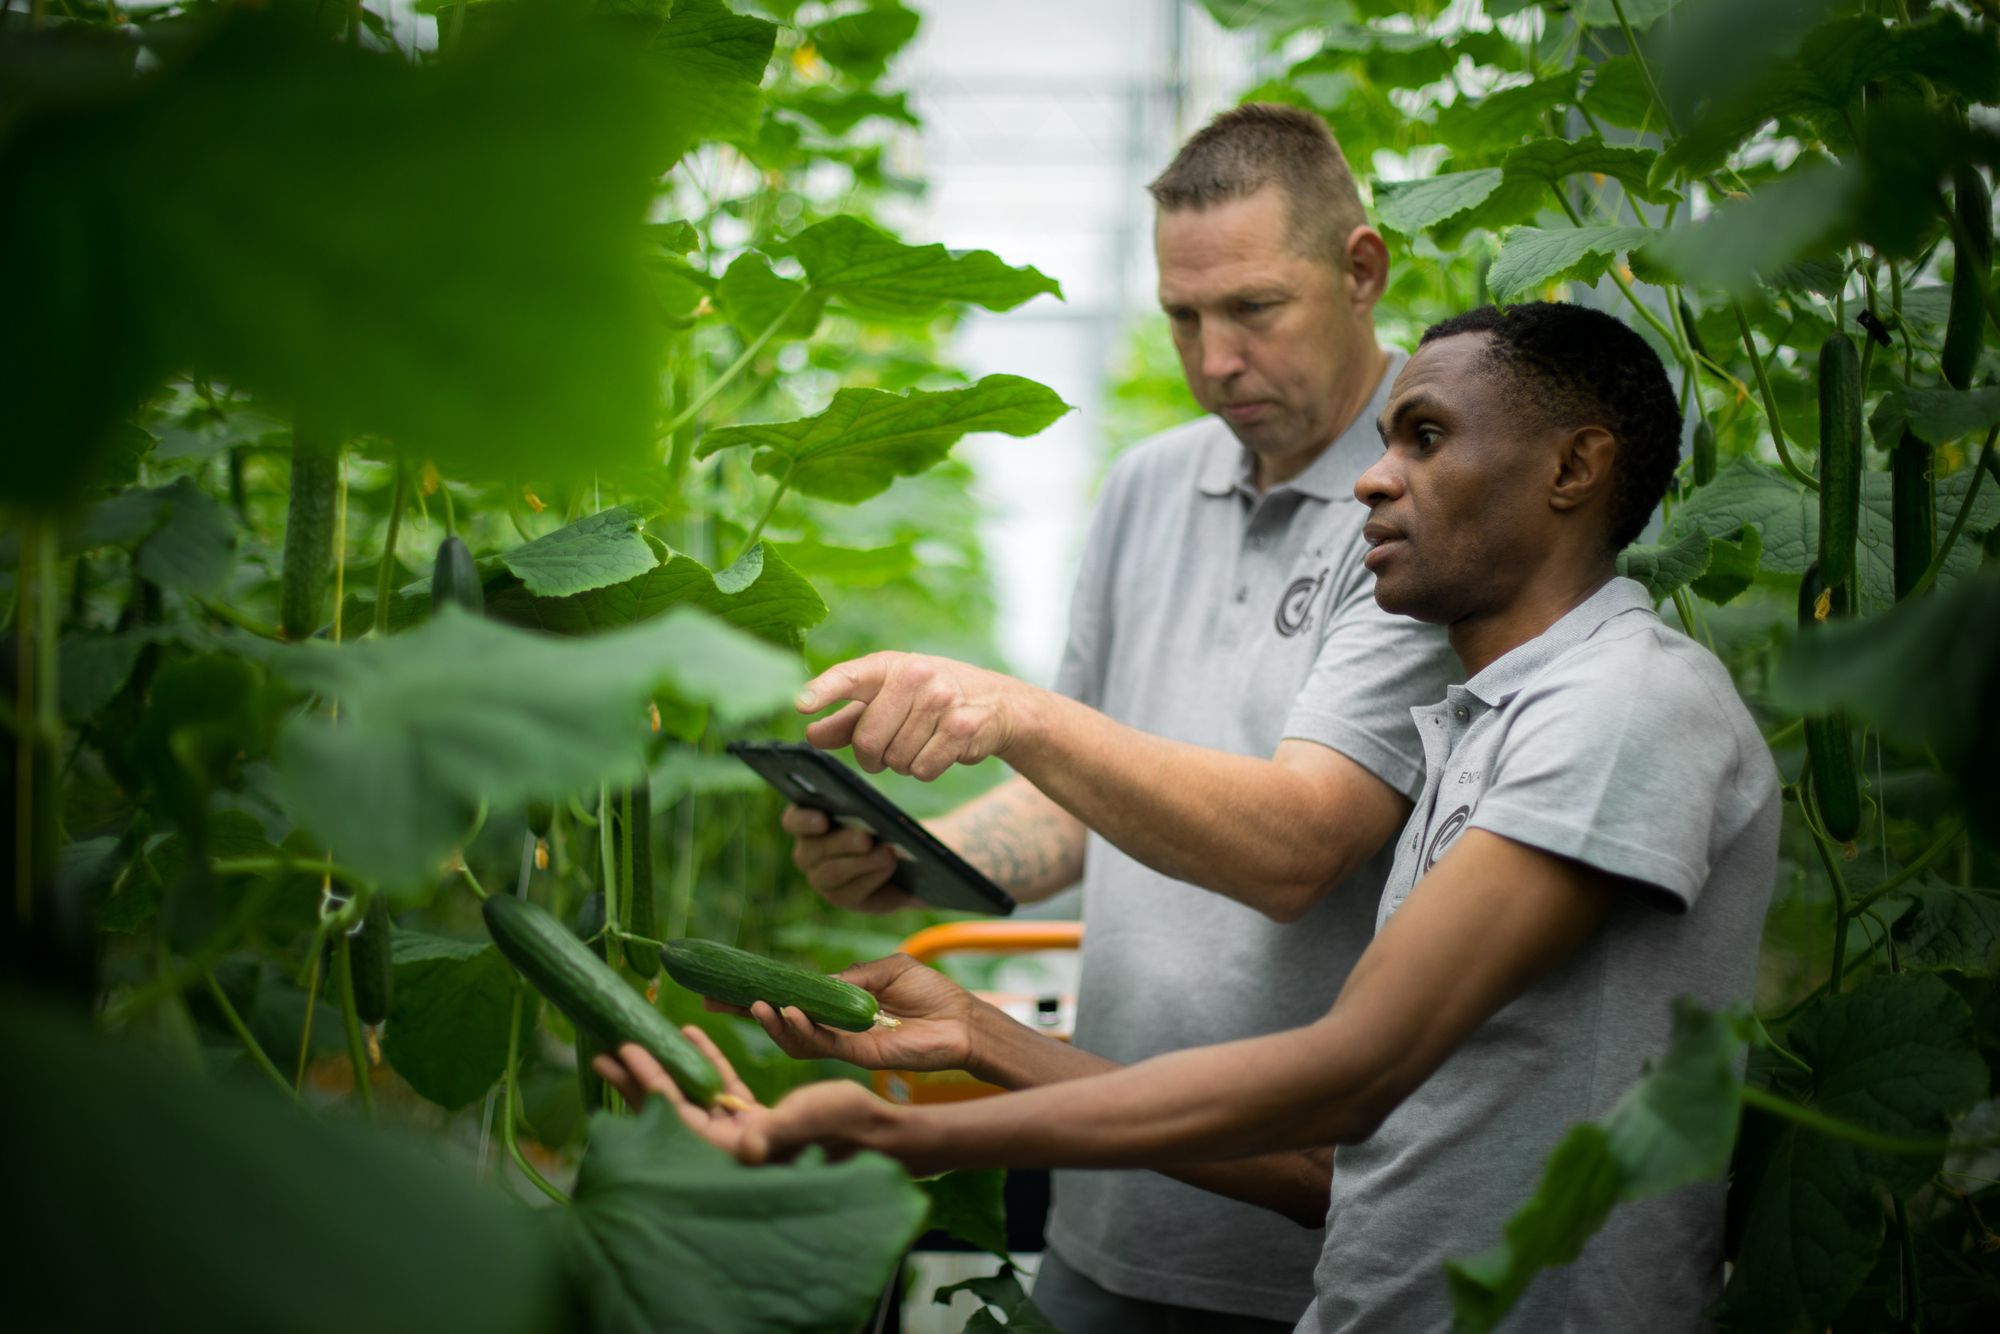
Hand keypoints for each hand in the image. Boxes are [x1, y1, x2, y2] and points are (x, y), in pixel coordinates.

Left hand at [595, 1030, 914, 1168]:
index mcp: (739, 1153)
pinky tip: (691, 1033)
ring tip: (634, 1041)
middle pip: (674, 1111)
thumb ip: (779, 1132)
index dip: (649, 1085)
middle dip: (639, 1081)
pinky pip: (724, 1090)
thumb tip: (748, 1144)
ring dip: (667, 1069)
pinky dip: (707, 1063)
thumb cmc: (853, 1128)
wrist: (888, 1138)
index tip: (623, 1053)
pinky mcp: (760, 1123)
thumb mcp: (814, 1120)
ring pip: (692, 1099)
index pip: (679, 1118)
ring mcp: (745, 1136)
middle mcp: (733, 1148)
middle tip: (603, 1050)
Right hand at [720, 953, 980, 1072]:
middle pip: (780, 1020)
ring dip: (773, 1022)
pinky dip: (803, 1029)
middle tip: (713, 1000)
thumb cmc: (929, 991)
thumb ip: (846, 979)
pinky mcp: (857, 1055)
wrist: (962, 1019)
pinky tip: (791, 1013)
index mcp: (836, 1002)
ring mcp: (843, 1042)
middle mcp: (833, 1024)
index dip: (756, 992)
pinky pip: (822, 1045)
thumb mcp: (884, 970)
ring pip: (795, 1038)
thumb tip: (809, 985)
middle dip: (745, 1012)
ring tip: (755, 1005)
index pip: (788, 997)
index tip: (721, 985)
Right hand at [781, 804, 912, 913]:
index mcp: (808, 821)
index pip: (793, 821)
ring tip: (886, 854)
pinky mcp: (840, 897)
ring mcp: (820, 878)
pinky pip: (850, 891)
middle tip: (865, 839)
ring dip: (861, 862)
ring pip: (832, 873)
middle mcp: (807, 852)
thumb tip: (871, 814)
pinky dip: (872, 876)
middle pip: (815, 848)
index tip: (822, 820)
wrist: (900, 858)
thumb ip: (867, 810)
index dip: (803, 820)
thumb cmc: (882, 822)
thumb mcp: (877, 812)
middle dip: (843, 842)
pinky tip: (890, 866)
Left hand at [797, 652, 1026, 781]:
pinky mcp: (962, 728)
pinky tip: (938, 750)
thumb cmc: (930, 699)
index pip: (849, 676)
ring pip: (895, 759)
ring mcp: (941, 701)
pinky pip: (922, 769)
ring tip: (920, 742)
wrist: (996, 702)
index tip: (799, 704)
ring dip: (901, 763)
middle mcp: (916, 677)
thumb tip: (811, 734)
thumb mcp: (889, 698)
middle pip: (867, 740)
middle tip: (885, 751)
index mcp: (890, 666)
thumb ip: (848, 719)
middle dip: (871, 757)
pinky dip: (924, 769)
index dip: (823, 691)